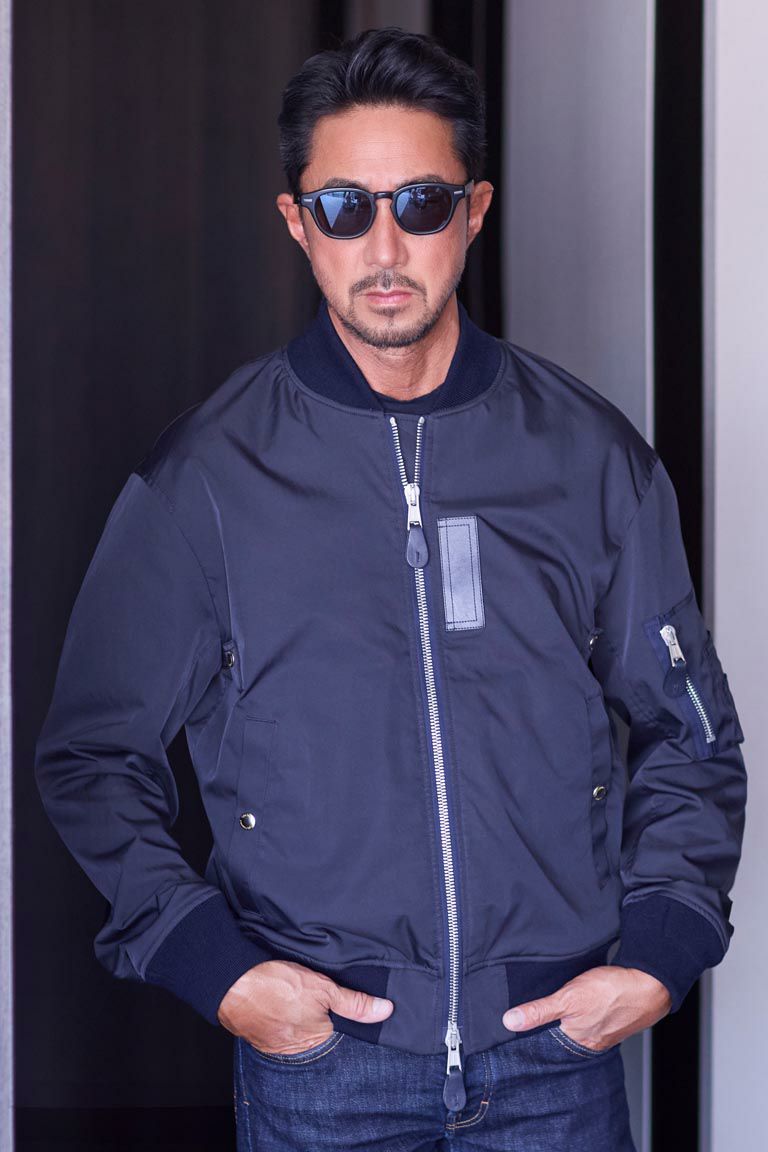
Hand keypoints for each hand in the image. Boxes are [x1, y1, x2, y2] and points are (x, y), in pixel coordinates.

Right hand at [217, 959, 393, 1054]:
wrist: (231, 982)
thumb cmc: (275, 985)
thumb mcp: (322, 988)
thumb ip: (353, 1003)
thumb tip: (385, 1011)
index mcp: (315, 1041)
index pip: (342, 1038)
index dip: (347, 1023)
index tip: (349, 1010)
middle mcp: (296, 1051)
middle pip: (321, 1037)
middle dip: (325, 1022)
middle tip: (318, 1001)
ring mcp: (276, 1046)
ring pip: (300, 1033)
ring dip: (303, 1020)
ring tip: (300, 1000)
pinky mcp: (260, 1037)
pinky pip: (281, 1031)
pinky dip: (285, 1019)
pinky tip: (284, 1003)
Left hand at [501, 965, 672, 1051]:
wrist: (650, 983)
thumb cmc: (612, 991)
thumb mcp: (568, 998)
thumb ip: (540, 1011)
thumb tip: (510, 1022)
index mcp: (578, 1040)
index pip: (548, 1044)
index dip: (533, 1036)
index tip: (516, 1031)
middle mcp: (591, 1040)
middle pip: (562, 1035)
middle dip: (549, 1027)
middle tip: (533, 1017)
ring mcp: (604, 1029)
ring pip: (578, 1026)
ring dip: (568, 1018)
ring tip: (555, 1010)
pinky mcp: (614, 1017)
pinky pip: (592, 1017)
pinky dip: (585, 1011)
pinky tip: (582, 1002)